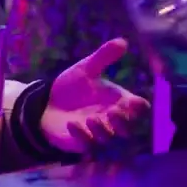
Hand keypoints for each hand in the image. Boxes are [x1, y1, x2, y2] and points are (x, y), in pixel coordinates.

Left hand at [42, 38, 151, 153]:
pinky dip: (80, 136)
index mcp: (118, 102)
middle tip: (114, 112)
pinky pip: (86, 145)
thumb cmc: (72, 88)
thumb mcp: (86, 69)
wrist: (47, 103)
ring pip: (108, 139)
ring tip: (91, 119)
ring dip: (102, 131)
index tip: (135, 101)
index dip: (139, 107)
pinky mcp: (81, 143)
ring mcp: (97, 134)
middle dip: (123, 122)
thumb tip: (123, 41)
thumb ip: (104, 57)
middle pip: (127, 128)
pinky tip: (72, 124)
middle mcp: (111, 120)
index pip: (137, 108)